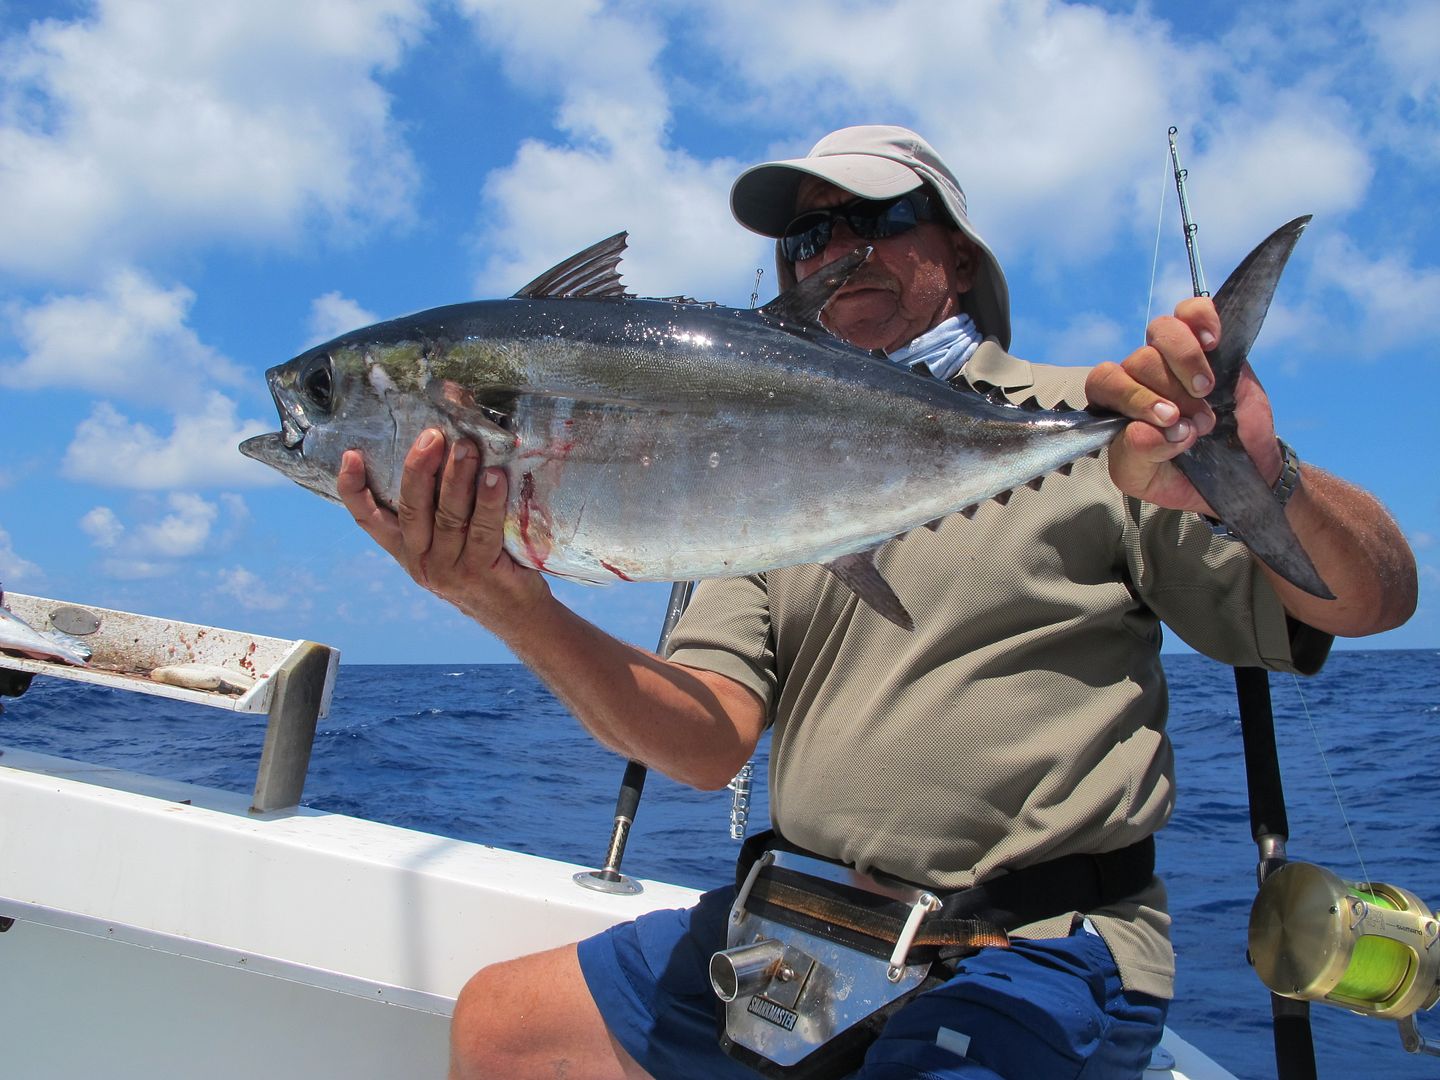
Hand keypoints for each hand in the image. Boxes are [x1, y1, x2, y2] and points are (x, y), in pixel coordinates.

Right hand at [337, 428, 550, 629]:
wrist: (514, 613)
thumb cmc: (483, 564)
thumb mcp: (450, 542)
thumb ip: (439, 508)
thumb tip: (446, 449)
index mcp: (406, 549)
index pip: (369, 520)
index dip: (354, 490)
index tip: (350, 455)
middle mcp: (421, 560)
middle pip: (411, 510)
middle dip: (419, 469)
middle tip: (432, 436)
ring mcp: (449, 569)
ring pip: (448, 518)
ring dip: (457, 478)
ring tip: (467, 447)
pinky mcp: (480, 573)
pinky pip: (483, 532)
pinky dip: (488, 503)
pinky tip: (495, 478)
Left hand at [1085, 296, 1282, 513]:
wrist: (1236, 470)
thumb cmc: (1181, 474)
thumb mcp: (1148, 479)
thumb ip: (1136, 458)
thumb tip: (1143, 430)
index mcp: (1113, 406)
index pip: (1104, 382)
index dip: (1135, 397)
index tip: (1171, 420)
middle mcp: (1137, 375)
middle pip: (1138, 359)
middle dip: (1170, 391)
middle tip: (1198, 422)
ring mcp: (1170, 355)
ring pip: (1160, 330)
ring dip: (1186, 361)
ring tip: (1206, 391)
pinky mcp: (1205, 341)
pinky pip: (1192, 310)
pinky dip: (1202, 319)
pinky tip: (1213, 342)